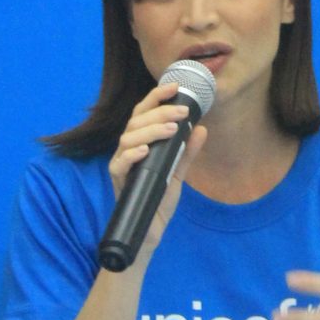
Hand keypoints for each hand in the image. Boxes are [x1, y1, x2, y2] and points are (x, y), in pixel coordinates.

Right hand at [108, 82, 207, 253]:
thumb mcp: (177, 173)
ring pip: (127, 138)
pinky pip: (119, 163)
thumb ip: (187, 152)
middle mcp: (127, 151)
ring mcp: (121, 166)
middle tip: (182, 112)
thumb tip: (202, 128)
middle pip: (136, 122)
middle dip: (159, 112)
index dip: (156, 98)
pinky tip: (147, 150)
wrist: (148, 233)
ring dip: (150, 130)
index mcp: (139, 144)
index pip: (143, 114)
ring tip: (173, 129)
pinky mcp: (118, 182)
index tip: (175, 87)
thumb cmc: (157, 201)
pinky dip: (132, 154)